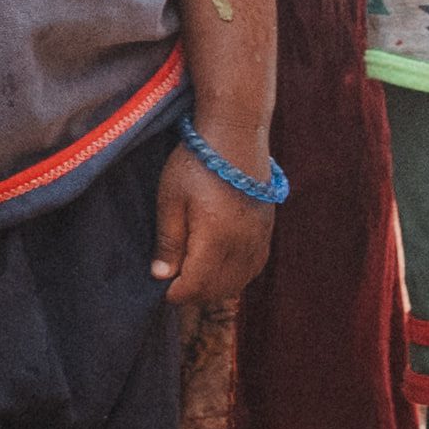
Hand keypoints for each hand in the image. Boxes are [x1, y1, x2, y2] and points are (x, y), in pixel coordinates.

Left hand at [155, 143, 274, 312]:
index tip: (162, 290)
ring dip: (215, 288)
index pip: (197, 286)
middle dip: (194, 294)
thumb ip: (168, 241)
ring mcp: (258, 238)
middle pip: (219, 290)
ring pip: (238, 283)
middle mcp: (242, 244)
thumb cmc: (197, 163)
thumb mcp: (171, 199)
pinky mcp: (266, 231)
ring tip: (194, 275)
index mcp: (216, 238)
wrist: (236, 134)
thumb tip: (161, 277)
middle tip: (174, 283)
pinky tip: (221, 268)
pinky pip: (253, 268)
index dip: (177, 294)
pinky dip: (236, 276)